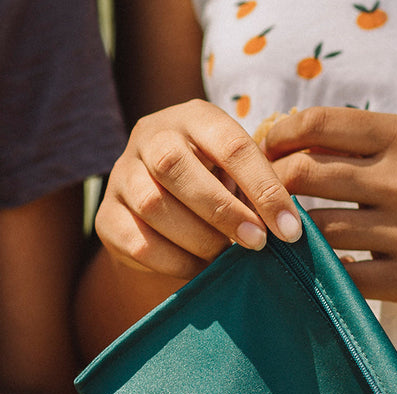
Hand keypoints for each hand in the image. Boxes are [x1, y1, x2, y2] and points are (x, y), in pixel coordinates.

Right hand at [95, 99, 302, 279]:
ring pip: (153, 205)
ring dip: (199, 239)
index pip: (231, 145)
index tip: (289, 230)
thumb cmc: (218, 186)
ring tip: (227, 257)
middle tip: (257, 243)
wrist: (165, 209)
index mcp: (195, 118)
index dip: (264, 189)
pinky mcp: (106, 216)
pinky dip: (174, 262)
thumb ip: (260, 192)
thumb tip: (288, 229)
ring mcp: (122, 174)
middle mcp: (151, 136)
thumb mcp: (241, 176)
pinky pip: (137, 241)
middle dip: (224, 211)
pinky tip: (200, 269)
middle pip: (177, 167)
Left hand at [265, 107, 396, 393]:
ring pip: (318, 229)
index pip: (317, 125)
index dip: (275, 138)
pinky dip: (316, 272)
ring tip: (276, 238)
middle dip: (269, 187)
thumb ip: (375, 149)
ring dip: (289, 234)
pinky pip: (342, 275)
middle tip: (257, 201)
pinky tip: (307, 271)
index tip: (261, 153)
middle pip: (304, 176)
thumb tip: (303, 149)